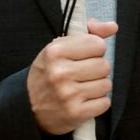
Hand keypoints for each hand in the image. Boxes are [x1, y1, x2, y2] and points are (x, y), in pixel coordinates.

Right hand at [28, 19, 117, 134]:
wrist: (27, 106)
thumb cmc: (48, 73)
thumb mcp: (59, 48)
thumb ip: (88, 33)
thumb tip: (113, 26)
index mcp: (55, 52)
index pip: (98, 44)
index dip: (94, 51)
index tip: (83, 57)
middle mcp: (60, 72)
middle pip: (104, 65)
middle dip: (96, 70)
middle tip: (81, 75)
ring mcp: (68, 94)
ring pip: (106, 84)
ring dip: (98, 87)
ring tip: (81, 88)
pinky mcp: (75, 113)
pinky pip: (105, 103)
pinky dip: (97, 103)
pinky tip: (83, 100)